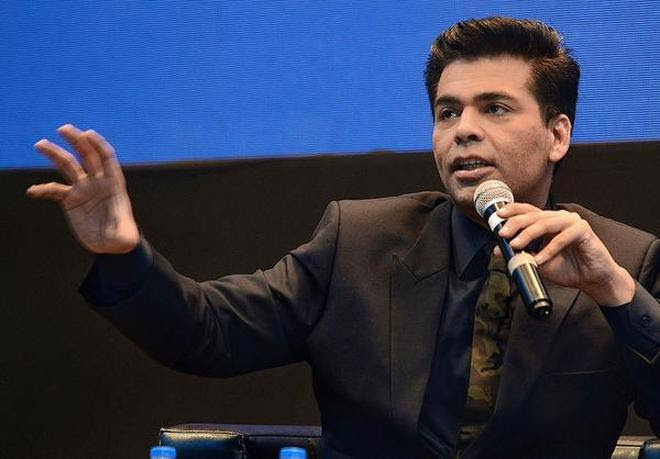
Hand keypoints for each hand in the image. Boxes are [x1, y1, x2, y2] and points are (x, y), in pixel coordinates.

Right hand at [26, 124, 139, 253]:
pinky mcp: (70, 200)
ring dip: (55, 154)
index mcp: (113, 184)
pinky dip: (43, 189)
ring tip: (40, 144)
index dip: (98, 145)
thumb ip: (123, 236)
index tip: (87, 134)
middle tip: (63, 129)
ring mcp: (83, 189)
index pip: (106, 158)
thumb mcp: (125, 238)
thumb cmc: (122, 239)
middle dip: (76, 141)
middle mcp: (97, 182)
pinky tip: (33, 192)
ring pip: (68, 166)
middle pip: (86, 156)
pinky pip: (54, 190)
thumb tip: (123, 240)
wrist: (110, 245)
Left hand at [495, 203, 634, 305]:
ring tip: (515, 245)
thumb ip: (521, 254)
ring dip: (528, 235)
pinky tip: (539, 260)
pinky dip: (548, 250)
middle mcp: (559, 218)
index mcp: (548, 221)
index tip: (497, 216)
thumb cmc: (567, 268)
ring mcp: (572, 222)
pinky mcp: (583, 230)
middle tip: (502, 234)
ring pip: (545, 224)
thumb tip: (498, 250)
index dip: (512, 211)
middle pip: (533, 216)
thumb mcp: (538, 261)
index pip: (527, 211)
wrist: (591, 280)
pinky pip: (561, 238)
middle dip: (515, 224)